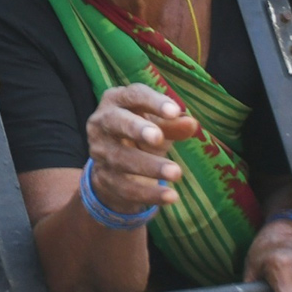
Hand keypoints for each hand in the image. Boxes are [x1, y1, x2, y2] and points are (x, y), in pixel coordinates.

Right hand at [85, 83, 198, 213]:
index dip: (152, 102)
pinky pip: (125, 187)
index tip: (174, 111)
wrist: (116, 167)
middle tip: (158, 138)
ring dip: (149, 166)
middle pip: (116, 122)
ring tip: (176, 173)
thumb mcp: (158, 126)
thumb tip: (192, 124)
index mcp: (116, 101)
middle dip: (136, 129)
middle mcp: (101, 122)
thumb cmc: (141, 134)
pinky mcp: (103, 177)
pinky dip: (148, 193)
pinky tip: (170, 196)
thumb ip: (173, 124)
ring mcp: (99, 151)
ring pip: (121, 158)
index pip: (133, 96)